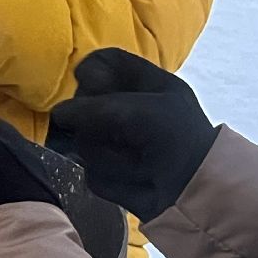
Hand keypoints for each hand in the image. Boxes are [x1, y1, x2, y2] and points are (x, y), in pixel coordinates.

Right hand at [49, 48, 217, 222]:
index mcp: (146, 85)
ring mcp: (117, 142)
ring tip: (137, 162)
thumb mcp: (141, 111)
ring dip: (107, 153)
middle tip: (117, 130)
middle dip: (95, 118)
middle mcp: (129, 110)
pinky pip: (91, 170)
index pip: (104, 62)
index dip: (91, 70)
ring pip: (83, 138)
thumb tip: (58, 115)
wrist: (199, 195)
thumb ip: (94, 107)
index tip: (88, 82)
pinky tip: (135, 180)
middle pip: (84, 101)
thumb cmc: (179, 140)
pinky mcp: (111, 172)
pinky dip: (112, 177)